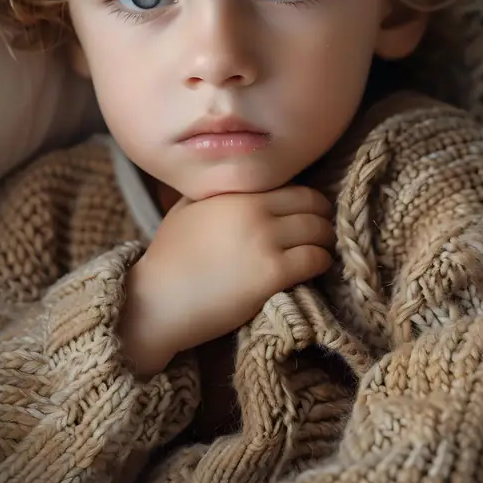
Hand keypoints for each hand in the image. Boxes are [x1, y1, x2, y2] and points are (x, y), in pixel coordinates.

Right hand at [120, 186, 334, 376]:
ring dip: (325, 240)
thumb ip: (215, 191)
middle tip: (321, 231)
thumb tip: (234, 183)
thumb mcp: (187, 208)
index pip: (292, 185)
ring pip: (319, 231)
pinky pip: (315, 259)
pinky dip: (321, 262)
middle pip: (312, 204)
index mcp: (236, 192)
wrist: (157, 300)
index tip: (307, 212)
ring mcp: (264, 240)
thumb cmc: (168, 256)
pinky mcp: (272, 273)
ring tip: (320, 250)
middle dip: (321, 217)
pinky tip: (316, 267)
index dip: (305, 200)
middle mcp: (254, 210)